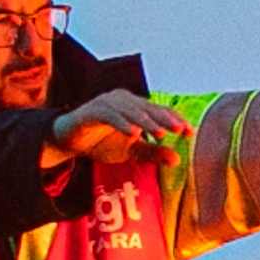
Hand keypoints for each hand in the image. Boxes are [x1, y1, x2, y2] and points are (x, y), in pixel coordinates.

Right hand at [48, 90, 190, 174]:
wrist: (69, 140)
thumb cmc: (102, 142)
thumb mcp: (130, 151)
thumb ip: (152, 153)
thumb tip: (177, 159)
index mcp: (135, 107)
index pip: (159, 111)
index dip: (174, 119)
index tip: (189, 132)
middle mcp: (124, 100)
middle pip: (148, 109)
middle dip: (165, 119)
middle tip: (179, 130)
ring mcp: (108, 103)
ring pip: (131, 111)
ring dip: (146, 122)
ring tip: (160, 134)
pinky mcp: (92, 110)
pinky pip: (109, 115)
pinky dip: (121, 124)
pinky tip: (132, 134)